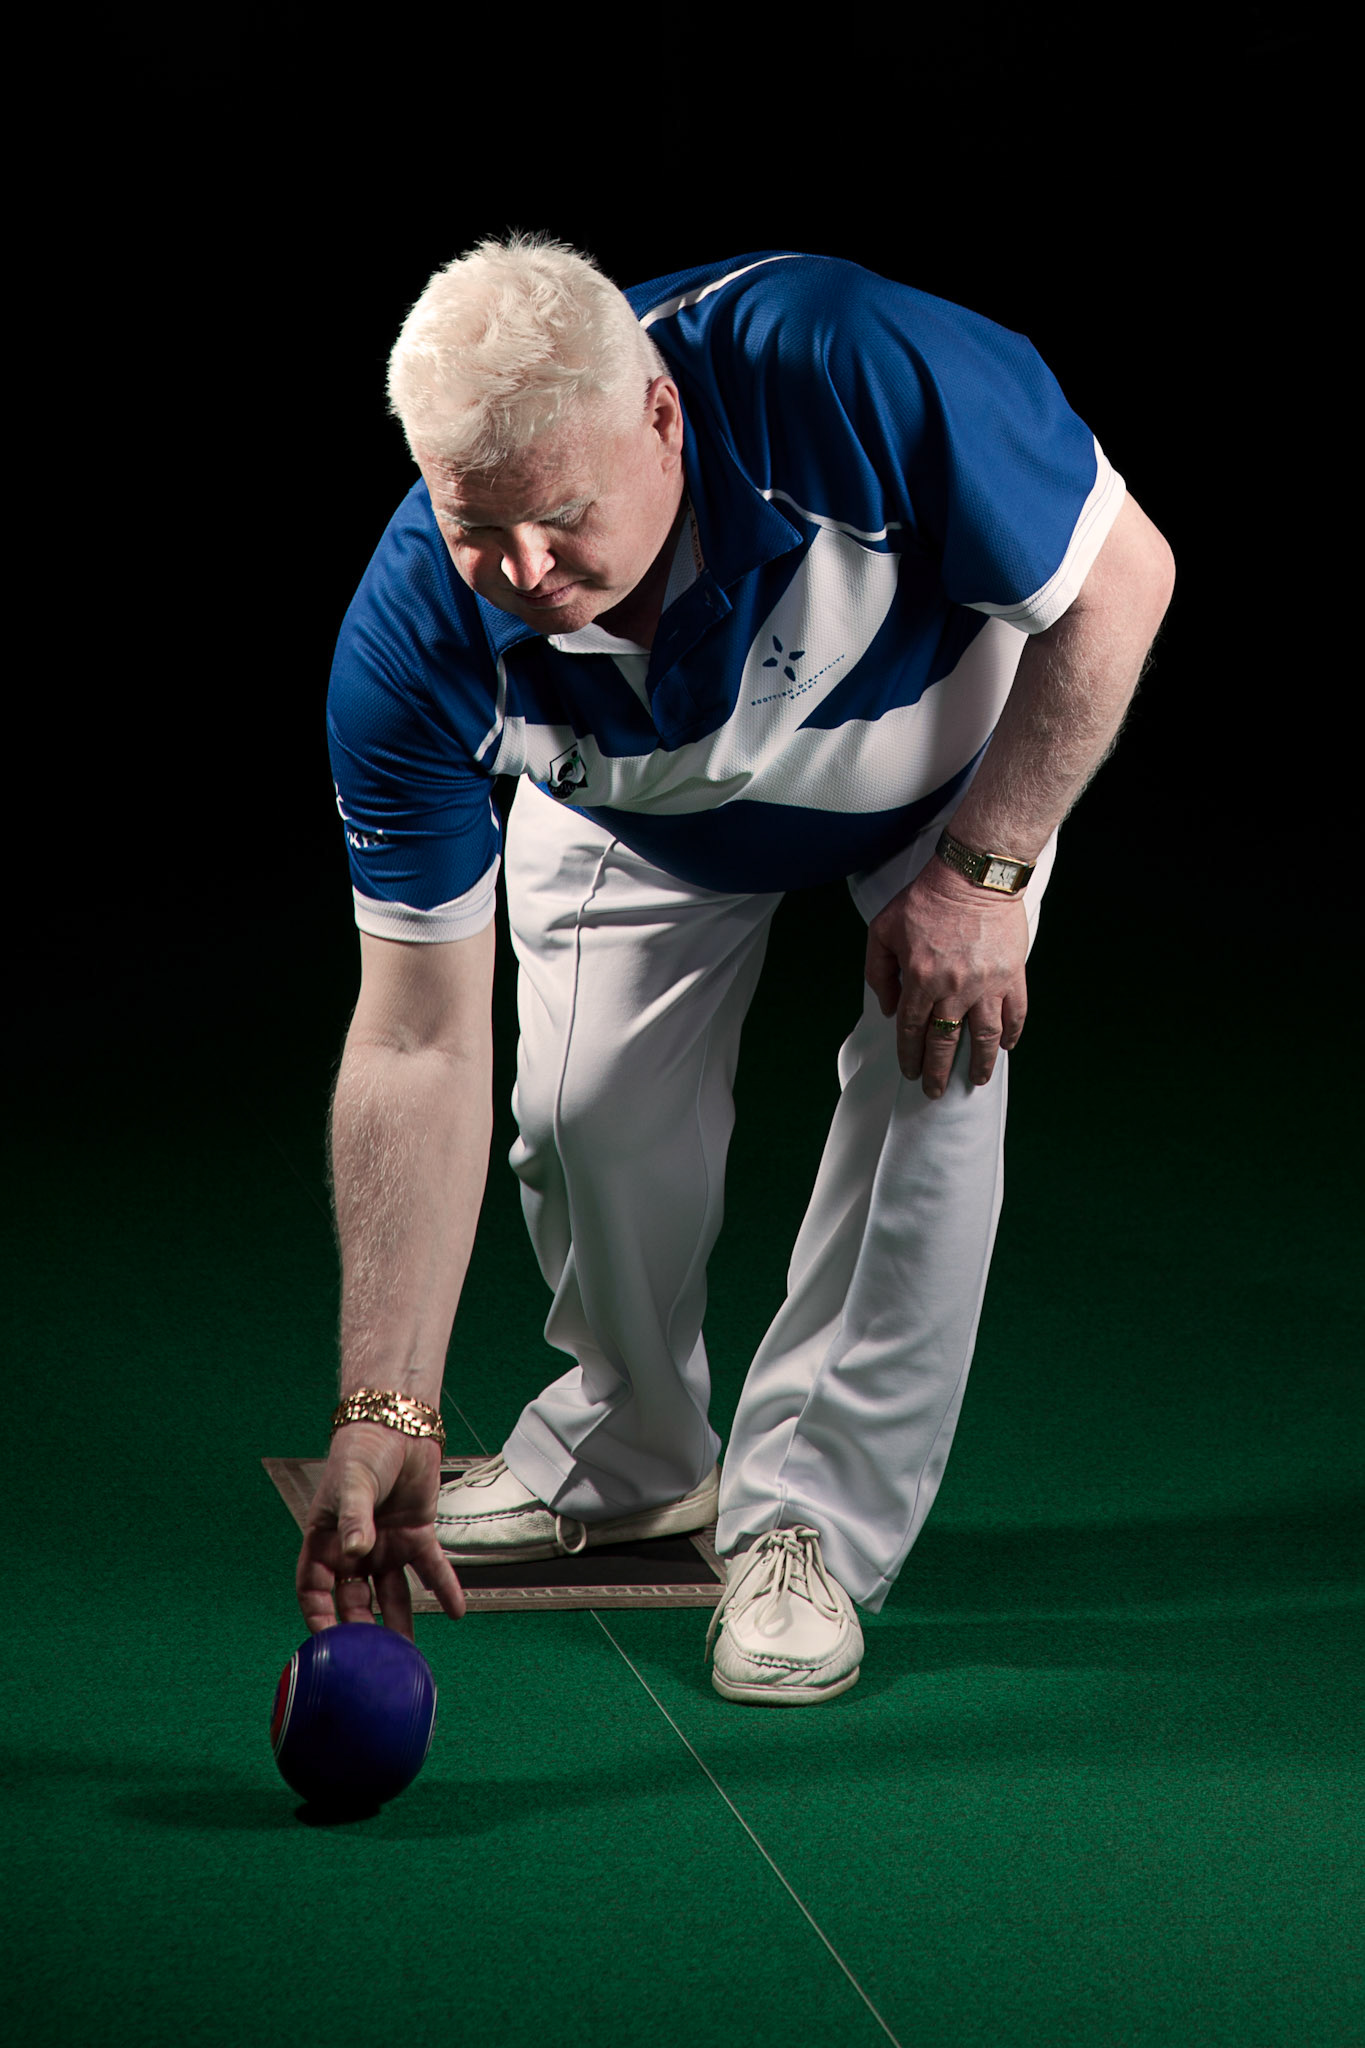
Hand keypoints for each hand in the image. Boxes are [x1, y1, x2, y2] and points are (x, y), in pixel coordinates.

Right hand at [295, 1423, 465, 1639]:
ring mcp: (386, 1545)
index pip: (314, 1589)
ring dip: (401, 1621)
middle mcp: (355, 1550)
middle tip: (373, 1660)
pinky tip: (458, 1611)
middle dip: (363, 1629)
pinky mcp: (416, 1535)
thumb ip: (353, 1519)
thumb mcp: (353, 1484)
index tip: (329, 1646)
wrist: (397, 1423)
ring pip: (392, 1593)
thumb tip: (355, 1552)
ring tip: (410, 1655)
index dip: (319, 1616)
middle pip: (355, 1599)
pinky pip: (430, 1568)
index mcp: (326, 1541)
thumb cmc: (361, 1451)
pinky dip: (444, 1588)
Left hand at [864, 856, 1028, 1095]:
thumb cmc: (925, 899)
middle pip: (945, 1042)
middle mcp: (953, 988)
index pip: (912, 1030)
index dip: (909, 1055)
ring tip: (975, 1080)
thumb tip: (889, 1008)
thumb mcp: (882, 930)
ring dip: (979, 1063)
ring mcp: (986, 984)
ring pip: (983, 1037)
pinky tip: (1006, 1047)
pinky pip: (1015, 1012)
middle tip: (935, 1091)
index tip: (910, 1072)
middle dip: (937, 1071)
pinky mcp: (1011, 975)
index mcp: (920, 979)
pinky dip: (1012, 1033)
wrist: (973, 876)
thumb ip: (878, 972)